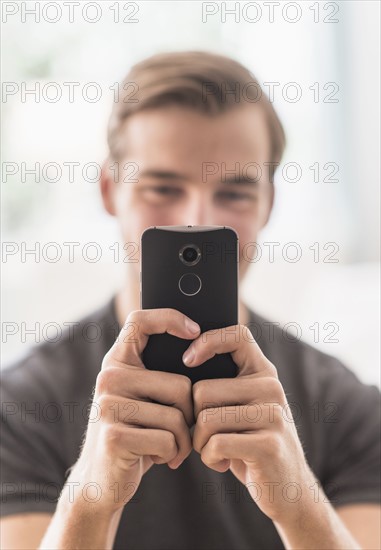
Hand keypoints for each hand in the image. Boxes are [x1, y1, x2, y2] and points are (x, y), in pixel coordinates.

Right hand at [68, 308, 198, 514]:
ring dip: (182, 439)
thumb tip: (201, 344)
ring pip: (176, 416)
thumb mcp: (141, 396)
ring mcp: (108, 406)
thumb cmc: (135, 432)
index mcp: (117, 362)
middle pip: (179, 384)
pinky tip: (157, 458)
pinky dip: (171, 454)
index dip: (169, 318)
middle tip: (177, 431)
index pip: (140, 320)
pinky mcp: (114, 436)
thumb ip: (158, 374)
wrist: (101, 480)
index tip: (195, 330)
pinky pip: (167, 439)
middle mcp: (109, 378)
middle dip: (188, 414)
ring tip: (168, 446)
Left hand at [184, 324, 315, 523]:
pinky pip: (216, 444)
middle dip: (194, 419)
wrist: (289, 488)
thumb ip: (225, 383)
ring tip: (216, 450)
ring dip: (200, 442)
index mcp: (263, 372)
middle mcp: (272, 388)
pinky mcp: (269, 445)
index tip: (187, 360)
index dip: (208, 340)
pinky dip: (210, 459)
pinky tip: (223, 463)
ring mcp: (273, 416)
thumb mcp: (243, 405)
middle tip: (208, 436)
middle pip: (203, 390)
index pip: (237, 335)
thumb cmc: (251, 441)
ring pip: (205, 419)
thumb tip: (183, 360)